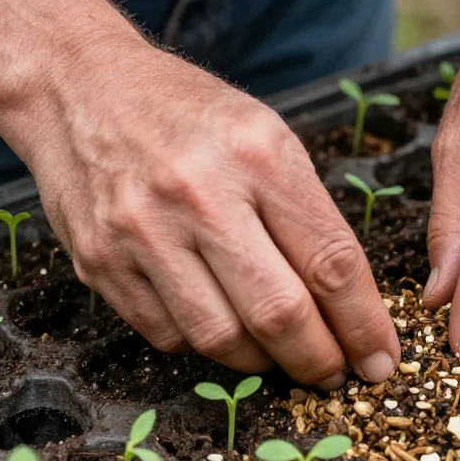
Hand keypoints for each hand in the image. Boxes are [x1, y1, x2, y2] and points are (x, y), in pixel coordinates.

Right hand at [0, 41, 399, 388]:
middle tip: (335, 373)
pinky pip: (169, 336)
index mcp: (257, 155)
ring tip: (281, 356)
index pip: (330, 262)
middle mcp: (198, 195)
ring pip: (221, 339)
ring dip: (264, 363)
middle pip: (279, 313)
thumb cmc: (187, 115)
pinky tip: (222, 326)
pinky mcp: (100, 263)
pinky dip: (206, 345)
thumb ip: (306, 214)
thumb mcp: (265, 136)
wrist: (78, 88)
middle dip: (320, 360)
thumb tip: (347, 304)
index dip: (364, 324)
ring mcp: (141, 233)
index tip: (381, 358)